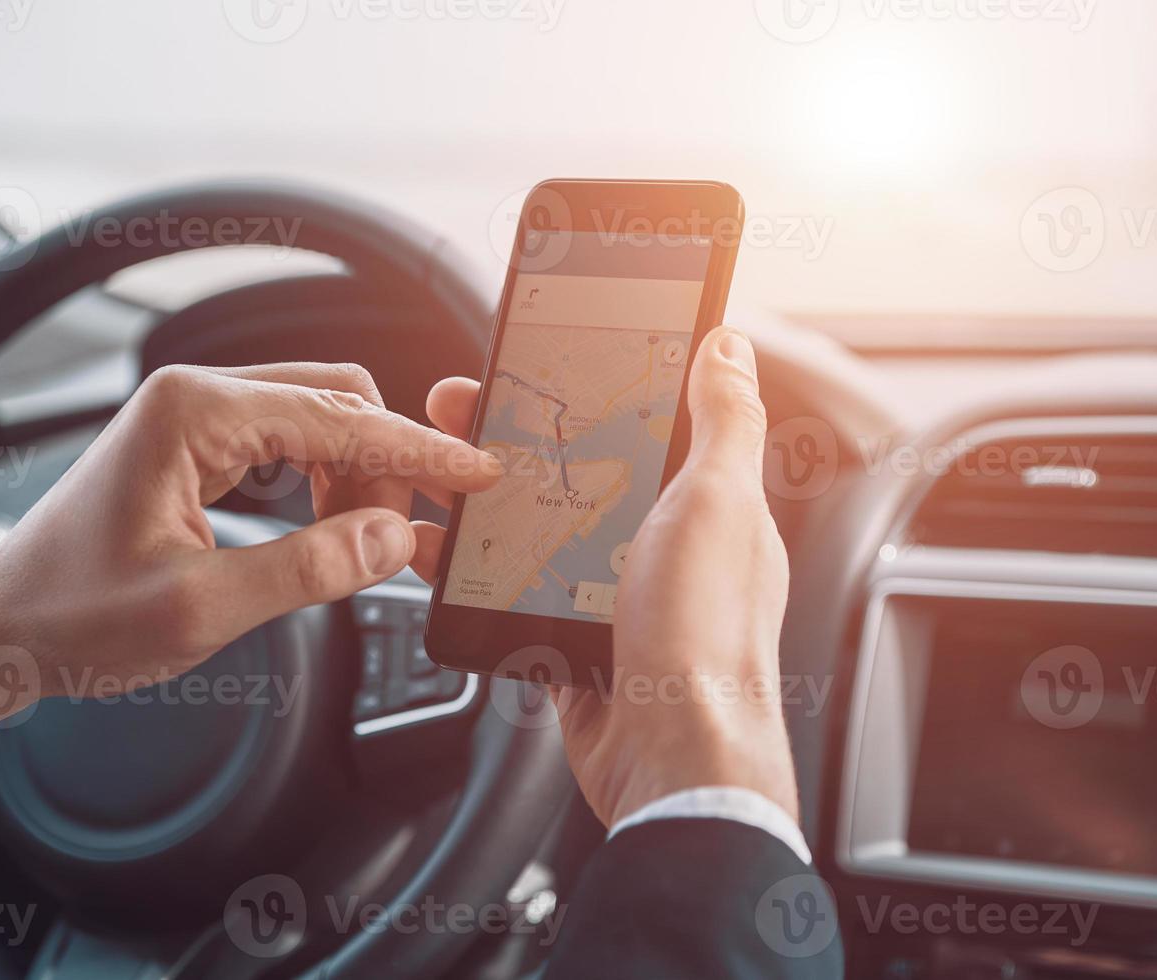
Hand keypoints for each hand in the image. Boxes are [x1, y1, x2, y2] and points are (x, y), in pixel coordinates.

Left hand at [0, 363, 498, 760]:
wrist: (0, 633)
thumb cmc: (73, 618)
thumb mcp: (200, 608)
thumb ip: (309, 568)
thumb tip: (395, 537)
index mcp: (194, 413)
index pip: (340, 417)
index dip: (419, 451)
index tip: (477, 470)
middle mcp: (196, 397)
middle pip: (338, 402)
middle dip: (388, 465)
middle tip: (410, 537)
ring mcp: (196, 418)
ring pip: (320, 422)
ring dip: (358, 478)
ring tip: (363, 547)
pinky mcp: (197, 447)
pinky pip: (290, 445)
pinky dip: (326, 484)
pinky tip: (331, 532)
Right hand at [411, 328, 797, 827]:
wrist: (671, 757)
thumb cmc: (706, 631)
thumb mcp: (717, 501)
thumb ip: (724, 422)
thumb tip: (729, 346)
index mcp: (702, 505)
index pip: (637, 423)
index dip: (582, 387)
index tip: (529, 360)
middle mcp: (659, 547)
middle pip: (573, 471)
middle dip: (509, 434)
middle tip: (452, 407)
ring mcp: (612, 599)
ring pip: (534, 531)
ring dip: (480, 498)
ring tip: (428, 470)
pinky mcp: (573, 646)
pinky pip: (513, 596)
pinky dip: (472, 573)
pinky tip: (436, 550)